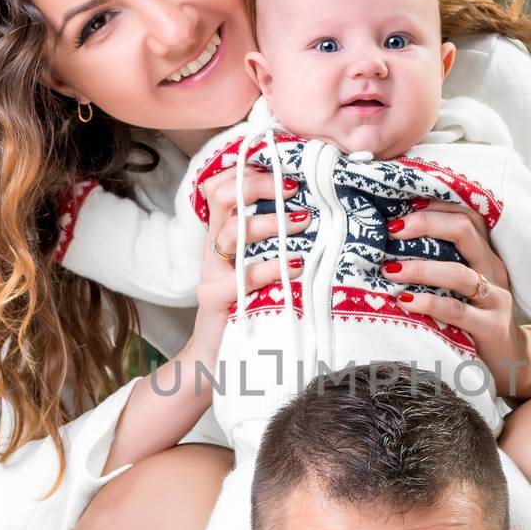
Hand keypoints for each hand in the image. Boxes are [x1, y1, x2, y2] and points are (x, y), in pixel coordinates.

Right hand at [190, 165, 306, 364]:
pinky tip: (296, 265)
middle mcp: (213, 249)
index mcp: (222, 236)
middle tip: (293, 188)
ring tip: (303, 222)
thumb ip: (277, 244)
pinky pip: (243, 274)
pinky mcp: (216, 299)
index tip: (282, 169)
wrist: (219, 361)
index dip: (246, 170)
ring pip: (232, 231)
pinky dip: (272, 266)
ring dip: (270, 221)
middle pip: (223, 196)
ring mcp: (212, 273)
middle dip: (258, 183)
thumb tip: (318, 215)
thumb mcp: (263, 269)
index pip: (219, 185)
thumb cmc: (251, 312)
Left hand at [381, 199, 530, 399]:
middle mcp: (494, 271)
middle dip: (426, 225)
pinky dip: (429, 303)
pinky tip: (406, 301)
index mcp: (487, 256)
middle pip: (465, 232)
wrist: (513, 364)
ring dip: (420, 268)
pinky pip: (457, 310)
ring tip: (390, 270)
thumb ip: (442, 265)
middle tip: (392, 230)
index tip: (403, 206)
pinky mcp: (492, 327)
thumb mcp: (464, 289)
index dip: (436, 207)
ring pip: (459, 273)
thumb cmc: (477, 321)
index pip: (467, 217)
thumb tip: (394, 246)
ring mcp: (496, 299)